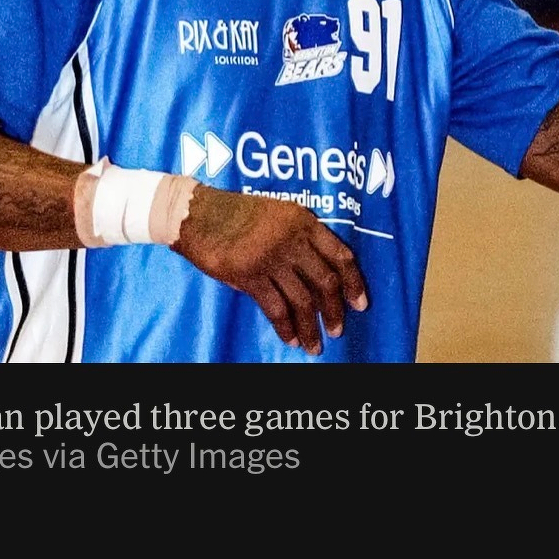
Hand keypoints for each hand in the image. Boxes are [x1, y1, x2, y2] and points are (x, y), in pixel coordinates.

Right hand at [172, 187, 368, 355]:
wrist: (198, 213)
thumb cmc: (237, 214)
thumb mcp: (277, 214)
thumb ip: (299, 237)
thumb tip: (316, 277)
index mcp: (304, 221)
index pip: (341, 255)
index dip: (354, 282)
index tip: (360, 303)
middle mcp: (293, 239)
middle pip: (325, 282)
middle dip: (334, 311)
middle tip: (337, 330)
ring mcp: (271, 257)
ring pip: (302, 300)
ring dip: (311, 327)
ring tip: (314, 345)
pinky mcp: (249, 275)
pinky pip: (275, 308)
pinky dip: (285, 328)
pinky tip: (289, 339)